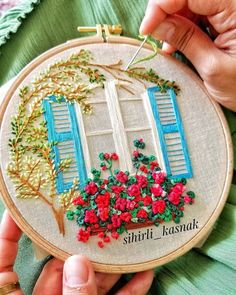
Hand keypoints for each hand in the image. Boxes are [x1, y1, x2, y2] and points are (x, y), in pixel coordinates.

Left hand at [0, 211, 153, 293]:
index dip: (11, 230)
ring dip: (110, 263)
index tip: (25, 206)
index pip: (5, 257)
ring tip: (126, 237)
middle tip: (95, 216)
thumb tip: (79, 263)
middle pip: (57, 263)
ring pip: (88, 278)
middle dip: (80, 242)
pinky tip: (145, 274)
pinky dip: (128, 289)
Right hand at [140, 0, 235, 110]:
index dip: (161, 5)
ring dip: (175, 23)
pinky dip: (185, 28)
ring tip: (169, 47)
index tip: (147, 28)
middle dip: (166, 14)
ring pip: (191, 4)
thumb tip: (156, 25)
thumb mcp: (212, 66)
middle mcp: (234, 4)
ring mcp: (230, 10)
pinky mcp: (228, 17)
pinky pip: (199, 14)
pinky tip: (178, 44)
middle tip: (156, 36)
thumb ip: (185, 40)